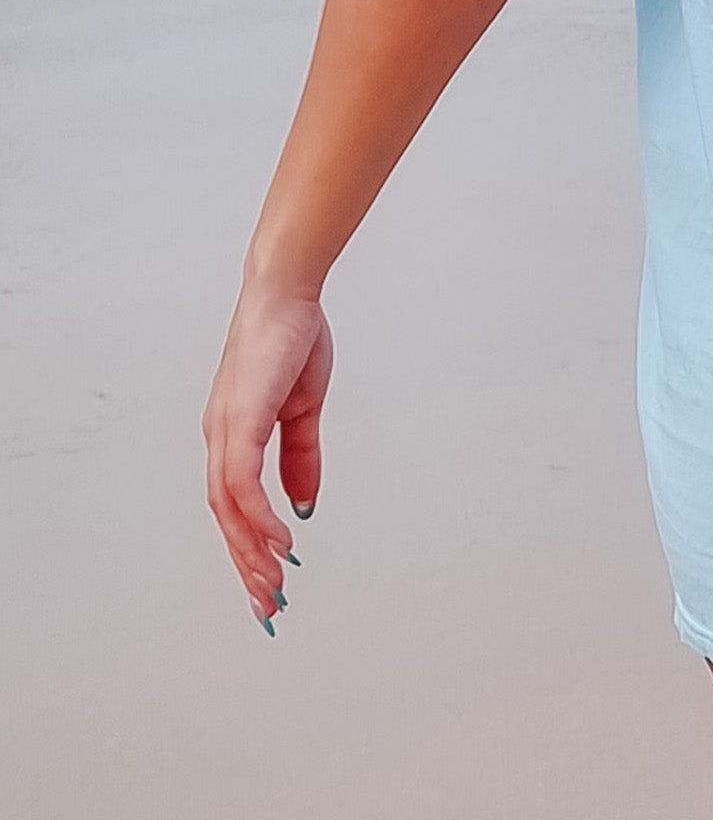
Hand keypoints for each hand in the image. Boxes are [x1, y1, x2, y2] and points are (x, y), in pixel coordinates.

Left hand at [202, 283, 331, 628]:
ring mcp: (224, 431)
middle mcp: (220, 439)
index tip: (269, 581)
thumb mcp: (304, 409)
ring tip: (275, 584)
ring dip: (251, 551)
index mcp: (234, 435)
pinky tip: (281, 540)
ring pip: (229, 509)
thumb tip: (304, 506)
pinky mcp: (238, 421)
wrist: (287, 294)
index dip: (250, 546)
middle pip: (226, 518)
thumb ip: (302, 457)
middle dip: (247, 565)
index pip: (235, 505)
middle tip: (268, 606)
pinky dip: (258, 517)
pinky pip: (242, 484)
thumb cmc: (293, 340)